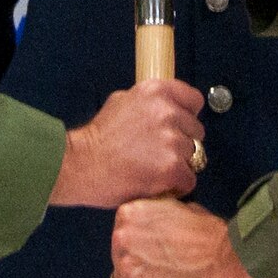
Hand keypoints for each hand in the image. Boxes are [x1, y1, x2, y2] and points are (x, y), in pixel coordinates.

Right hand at [49, 79, 206, 208]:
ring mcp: (171, 140)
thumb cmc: (97, 138)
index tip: (179, 126)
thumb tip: (166, 107)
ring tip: (152, 168)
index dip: (187, 116)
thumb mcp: (120, 102)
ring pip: (194, 156)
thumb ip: (148, 103)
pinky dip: (175, 185)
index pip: (194, 100)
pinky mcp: (172, 168)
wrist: (81, 165)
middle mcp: (167, 112)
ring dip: (178, 165)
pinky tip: (155, 183)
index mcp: (157, 91)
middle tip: (157, 152)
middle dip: (182, 143)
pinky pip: (189, 179)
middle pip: (196, 131)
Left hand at [110, 199, 261, 277]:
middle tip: (165, 276)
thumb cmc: (216, 238)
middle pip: (120, 264)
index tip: (155, 257)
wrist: (234, 262)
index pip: (121, 239)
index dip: (140, 250)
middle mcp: (123, 241)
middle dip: (139, 271)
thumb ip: (159, 220)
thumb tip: (156, 230)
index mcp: (130, 216)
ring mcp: (128, 271)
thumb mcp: (182, 210)